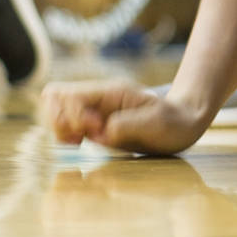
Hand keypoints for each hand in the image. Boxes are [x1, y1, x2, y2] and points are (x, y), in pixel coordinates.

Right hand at [41, 80, 208, 155]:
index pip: (65, 94)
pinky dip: (67, 138)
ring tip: (82, 142)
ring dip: (62, 131)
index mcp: (109, 93)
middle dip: (60, 122)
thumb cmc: (175, 121)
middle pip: (52, 99)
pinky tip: (84, 144)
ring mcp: (93, 112)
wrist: (184, 123)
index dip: (73, 116)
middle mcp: (96, 100)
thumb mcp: (158, 122)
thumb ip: (128, 125)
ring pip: (55, 113)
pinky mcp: (94, 126)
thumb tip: (102, 132)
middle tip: (83, 138)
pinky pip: (66, 128)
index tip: (97, 129)